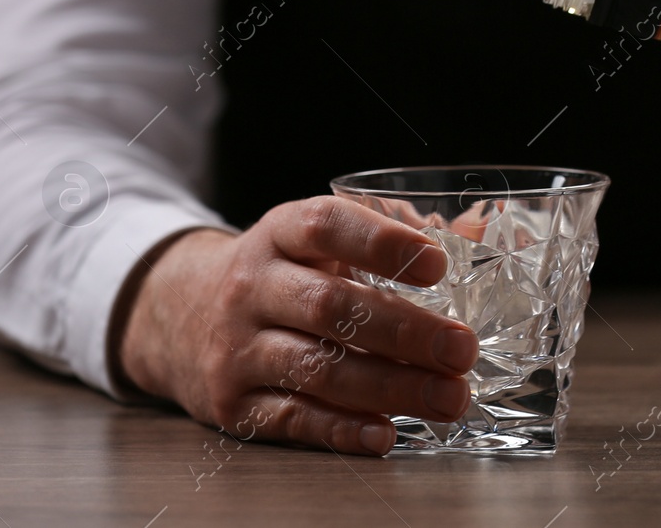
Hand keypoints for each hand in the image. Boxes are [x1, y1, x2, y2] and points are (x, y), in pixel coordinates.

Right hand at [116, 196, 478, 455]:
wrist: (181, 315)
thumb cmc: (282, 273)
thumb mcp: (320, 241)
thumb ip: (394, 232)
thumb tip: (479, 232)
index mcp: (281, 232)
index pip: (327, 226)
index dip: (381, 242)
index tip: (437, 262)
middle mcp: (253, 286)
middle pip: (331, 307)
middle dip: (405, 332)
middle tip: (462, 348)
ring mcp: (238, 347)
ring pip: (318, 369)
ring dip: (391, 388)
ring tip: (449, 397)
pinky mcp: (231, 404)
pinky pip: (293, 419)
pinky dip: (343, 430)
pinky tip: (387, 434)